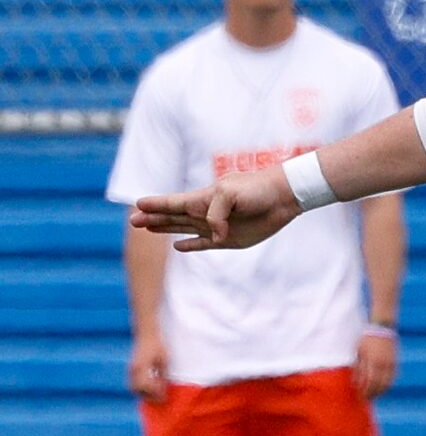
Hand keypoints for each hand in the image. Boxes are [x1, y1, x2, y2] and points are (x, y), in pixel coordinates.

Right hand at [127, 331, 168, 402]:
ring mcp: (131, 370)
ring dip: (143, 393)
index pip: (146, 386)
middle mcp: (133, 370)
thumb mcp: (164, 360)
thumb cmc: (158, 346)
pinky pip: (134, 383)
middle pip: (138, 389)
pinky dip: (141, 389)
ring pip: (134, 388)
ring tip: (156, 395)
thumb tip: (164, 387)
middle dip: (148, 396)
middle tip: (161, 399)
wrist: (147, 335)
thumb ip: (163, 374)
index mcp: (141, 367)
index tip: (164, 397)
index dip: (155, 393)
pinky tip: (151, 389)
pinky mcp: (131, 369)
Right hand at [131, 165, 301, 251]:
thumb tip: (214, 236)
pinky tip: (178, 245)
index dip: (156, 205)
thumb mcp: (229, 194)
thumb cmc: (256, 189)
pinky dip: (191, 245)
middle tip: (132, 221)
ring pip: (184, 228)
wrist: (283, 197)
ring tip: (147, 228)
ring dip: (166, 228)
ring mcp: (216, 226)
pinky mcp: (230, 239)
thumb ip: (215, 214)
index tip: (137, 205)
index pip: (172, 202)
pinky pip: (204, 243)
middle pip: (172, 216)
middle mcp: (206, 212)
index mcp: (202, 198)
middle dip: (153, 219)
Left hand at [354, 330, 397, 400]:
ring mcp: (390, 363)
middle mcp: (382, 363)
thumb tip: (356, 380)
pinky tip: (382, 389)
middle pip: (377, 384)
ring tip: (373, 396)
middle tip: (364, 399)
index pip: (367, 380)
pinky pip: (392, 378)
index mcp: (372, 360)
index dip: (363, 389)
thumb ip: (358, 365)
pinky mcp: (395, 362)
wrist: (383, 327)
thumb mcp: (359, 351)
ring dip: (379, 391)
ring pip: (386, 383)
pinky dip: (387, 385)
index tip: (358, 395)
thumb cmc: (366, 338)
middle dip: (370, 393)